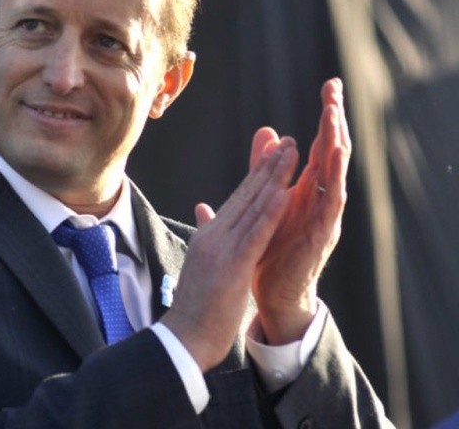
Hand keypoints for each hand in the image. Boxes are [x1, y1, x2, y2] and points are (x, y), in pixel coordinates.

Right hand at [162, 138, 297, 371]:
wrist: (184, 336)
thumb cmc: (195, 306)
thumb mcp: (201, 264)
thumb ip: (206, 234)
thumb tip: (203, 210)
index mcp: (210, 236)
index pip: (237, 199)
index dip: (257, 174)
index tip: (272, 152)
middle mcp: (214, 235)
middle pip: (245, 194)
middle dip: (268, 166)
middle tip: (286, 140)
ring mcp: (222, 248)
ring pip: (252, 206)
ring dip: (274, 178)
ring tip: (291, 153)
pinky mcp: (232, 266)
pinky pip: (255, 234)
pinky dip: (270, 213)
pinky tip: (285, 193)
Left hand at [250, 78, 351, 343]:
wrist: (272, 294)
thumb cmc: (270, 250)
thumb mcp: (266, 202)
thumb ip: (264, 170)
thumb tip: (266, 134)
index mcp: (305, 190)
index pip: (318, 146)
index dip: (325, 117)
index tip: (330, 85)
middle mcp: (319, 200)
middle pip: (331, 153)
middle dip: (334, 122)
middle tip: (336, 90)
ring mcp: (322, 218)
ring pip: (335, 176)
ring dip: (335, 148)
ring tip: (335, 119)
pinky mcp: (318, 239)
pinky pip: (328, 210)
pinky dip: (331, 187)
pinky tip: (332, 168)